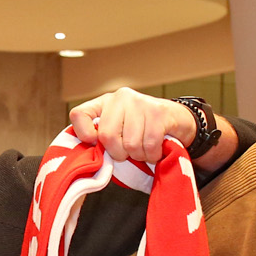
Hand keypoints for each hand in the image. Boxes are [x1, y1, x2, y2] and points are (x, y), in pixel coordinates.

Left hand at [67, 89, 237, 171]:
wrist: (177, 121)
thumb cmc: (142, 131)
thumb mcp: (119, 132)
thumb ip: (103, 139)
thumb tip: (91, 158)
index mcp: (104, 103)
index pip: (79, 114)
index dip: (83, 133)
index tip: (94, 144)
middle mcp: (120, 98)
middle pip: (106, 136)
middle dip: (119, 153)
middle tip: (129, 153)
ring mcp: (139, 102)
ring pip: (130, 144)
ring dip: (139, 156)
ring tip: (145, 149)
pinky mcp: (158, 112)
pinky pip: (149, 145)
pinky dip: (153, 155)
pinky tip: (156, 150)